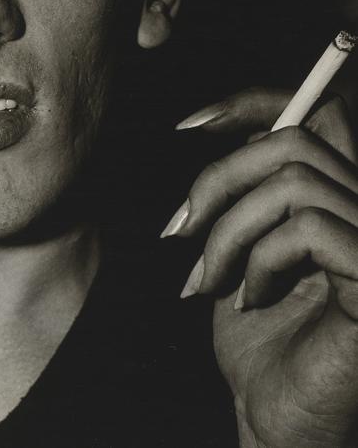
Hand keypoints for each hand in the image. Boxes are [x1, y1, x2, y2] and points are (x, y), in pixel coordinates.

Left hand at [163, 88, 357, 447]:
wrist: (278, 418)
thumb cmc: (258, 337)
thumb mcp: (240, 245)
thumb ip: (246, 188)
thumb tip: (209, 127)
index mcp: (338, 196)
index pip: (315, 111)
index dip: (252, 102)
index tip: (187, 127)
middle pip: (293, 138)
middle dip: (218, 178)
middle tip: (179, 230)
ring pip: (292, 182)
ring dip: (229, 230)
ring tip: (209, 280)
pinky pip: (308, 228)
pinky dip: (260, 259)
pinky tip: (249, 299)